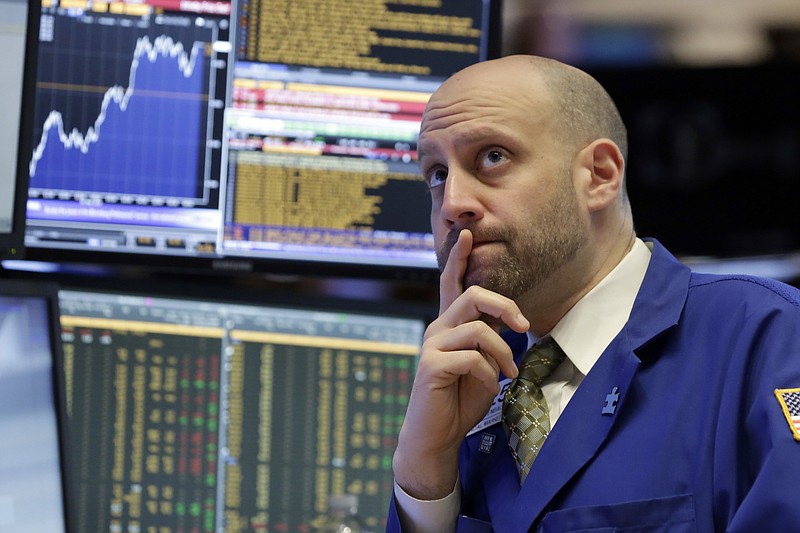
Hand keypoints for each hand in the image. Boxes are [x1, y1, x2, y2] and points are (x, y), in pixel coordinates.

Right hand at [392, 229, 528, 499]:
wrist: (437, 435)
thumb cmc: (460, 398)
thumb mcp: (482, 364)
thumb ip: (489, 341)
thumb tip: (510, 327)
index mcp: (449, 325)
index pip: (452, 284)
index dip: (459, 258)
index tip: (469, 234)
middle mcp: (438, 329)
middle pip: (473, 297)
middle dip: (505, 307)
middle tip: (524, 327)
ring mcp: (432, 346)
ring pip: (477, 329)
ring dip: (502, 351)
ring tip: (508, 371)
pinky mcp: (431, 366)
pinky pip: (472, 358)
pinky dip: (489, 373)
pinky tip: (491, 387)